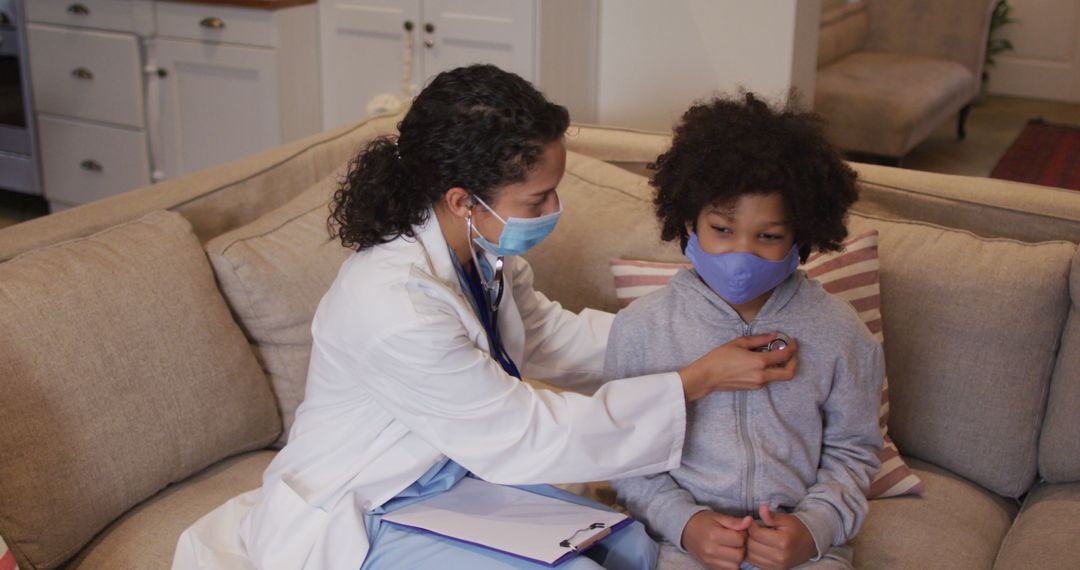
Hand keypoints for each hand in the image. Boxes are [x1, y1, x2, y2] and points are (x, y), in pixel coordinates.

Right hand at [679, 333, 798, 401]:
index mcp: (759, 362)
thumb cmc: (720, 357)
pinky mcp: (753, 388)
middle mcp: (762, 375)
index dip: (792, 348)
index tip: (792, 342)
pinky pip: (767, 379)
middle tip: (790, 353)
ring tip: (771, 355)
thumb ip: (759, 339)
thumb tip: (774, 336)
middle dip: (794, 363)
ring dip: (780, 366)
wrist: (708, 376)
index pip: (784, 356)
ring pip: (778, 377)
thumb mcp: (739, 343)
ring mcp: (758, 383)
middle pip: (788, 374)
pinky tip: (759, 363)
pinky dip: (769, 370)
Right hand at [681, 511, 752, 569]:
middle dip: (742, 548)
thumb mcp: (718, 517)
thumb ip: (734, 521)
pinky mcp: (709, 567)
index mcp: (713, 534)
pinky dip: (731, 564)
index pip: (739, 539)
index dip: (743, 534)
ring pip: (735, 566)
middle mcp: (710, 550)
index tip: (738, 531)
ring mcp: (709, 560)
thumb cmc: (704, 521)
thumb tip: (749, 521)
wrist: (685, 530)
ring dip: (737, 558)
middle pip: (739, 555)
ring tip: (732, 548)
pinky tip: (727, 555)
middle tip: (736, 541)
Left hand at [746, 504, 816, 569]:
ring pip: (750, 556)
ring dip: (748, 546)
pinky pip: (755, 563)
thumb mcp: (786, 519)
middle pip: (751, 546)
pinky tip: (758, 546)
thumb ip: (771, 516)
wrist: (809, 544)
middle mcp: (779, 557)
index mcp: (783, 542)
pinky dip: (752, 555)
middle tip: (752, 529)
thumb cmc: (796, 529)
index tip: (752, 521)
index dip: (750, 525)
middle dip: (748, 536)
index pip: (756, 534)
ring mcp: (777, 566)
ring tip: (755, 538)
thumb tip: (761, 508)